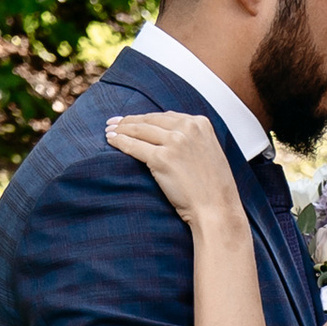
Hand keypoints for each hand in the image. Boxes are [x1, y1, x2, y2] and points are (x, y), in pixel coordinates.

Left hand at [105, 108, 247, 232]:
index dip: (145, 118)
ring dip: (121, 129)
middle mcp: (188, 128)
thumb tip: (166, 134)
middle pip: (150, 120)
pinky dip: (120, 142)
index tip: (133, 120)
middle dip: (129, 121)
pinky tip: (111, 141)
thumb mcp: (209, 152)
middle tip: (114, 123)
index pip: (166, 116)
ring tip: (109, 131)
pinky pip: (134, 146)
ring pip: (139, 130)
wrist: (217, 209)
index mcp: (201, 123)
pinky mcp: (162, 158)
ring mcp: (175, 142)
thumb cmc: (213, 188)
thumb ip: (192, 139)